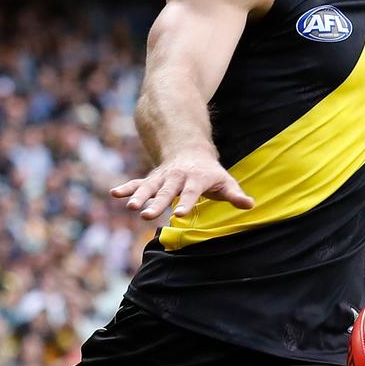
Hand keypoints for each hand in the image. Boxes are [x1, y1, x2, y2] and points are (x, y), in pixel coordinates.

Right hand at [109, 150, 253, 219]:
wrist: (190, 150)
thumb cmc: (210, 173)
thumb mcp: (225, 181)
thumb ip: (235, 194)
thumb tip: (249, 205)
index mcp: (196, 179)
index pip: (191, 193)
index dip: (186, 203)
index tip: (179, 215)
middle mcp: (177, 177)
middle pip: (167, 191)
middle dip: (157, 203)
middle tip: (147, 215)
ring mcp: (163, 177)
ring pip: (150, 187)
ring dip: (139, 196)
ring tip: (130, 207)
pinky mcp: (153, 178)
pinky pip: (138, 183)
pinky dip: (127, 188)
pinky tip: (114, 193)